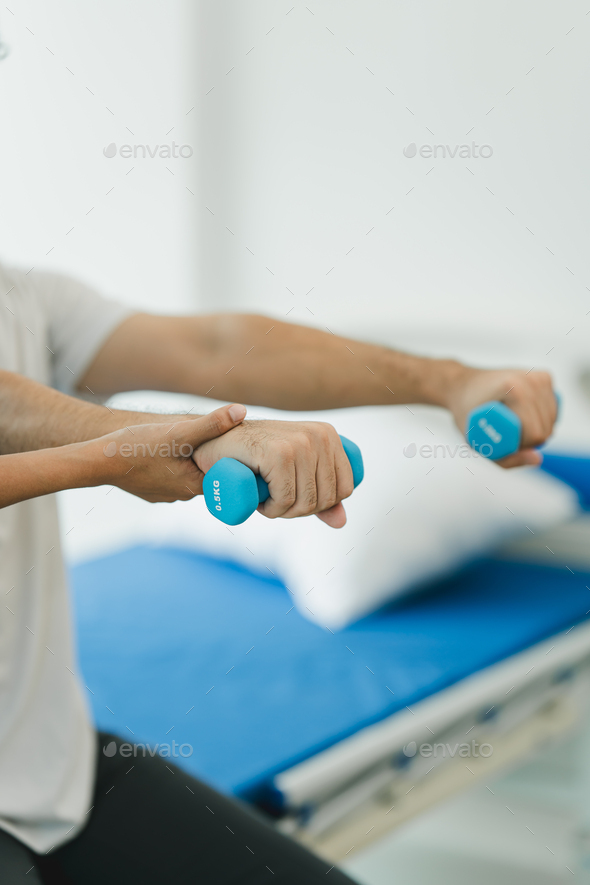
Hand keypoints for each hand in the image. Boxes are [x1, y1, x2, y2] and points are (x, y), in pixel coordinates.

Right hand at [89, 403, 246, 501]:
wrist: (97, 462)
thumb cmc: (138, 447)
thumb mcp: (179, 432)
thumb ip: (212, 424)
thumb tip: (242, 411)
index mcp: (195, 485)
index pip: (226, 472)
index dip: (232, 453)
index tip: (234, 437)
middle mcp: (183, 495)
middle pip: (206, 471)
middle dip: (210, 453)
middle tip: (213, 432)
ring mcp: (165, 494)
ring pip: (187, 472)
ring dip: (189, 458)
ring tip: (190, 438)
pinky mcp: (151, 489)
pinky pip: (169, 474)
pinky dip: (171, 462)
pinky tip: (166, 449)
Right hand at [192, 419, 354, 527]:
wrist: (216, 441)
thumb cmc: (256, 457)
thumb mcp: (296, 471)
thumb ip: (322, 494)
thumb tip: (341, 522)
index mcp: (328, 435)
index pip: (345, 488)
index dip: (322, 505)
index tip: (296, 499)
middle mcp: (318, 436)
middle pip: (326, 498)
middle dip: (300, 511)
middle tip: (277, 502)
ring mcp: (299, 443)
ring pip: (306, 502)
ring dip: (284, 512)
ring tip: (268, 500)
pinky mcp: (278, 453)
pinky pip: (285, 500)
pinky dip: (272, 510)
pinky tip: (261, 502)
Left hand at [446, 367, 557, 467]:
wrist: (462, 385)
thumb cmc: (467, 414)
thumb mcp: (477, 442)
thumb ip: (508, 459)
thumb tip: (537, 459)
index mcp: (514, 390)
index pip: (535, 433)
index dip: (521, 446)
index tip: (502, 442)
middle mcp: (530, 379)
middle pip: (546, 427)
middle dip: (529, 440)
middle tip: (506, 435)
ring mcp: (538, 376)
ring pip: (552, 419)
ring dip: (536, 430)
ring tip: (513, 426)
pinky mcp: (544, 377)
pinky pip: (553, 409)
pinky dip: (542, 418)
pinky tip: (524, 416)